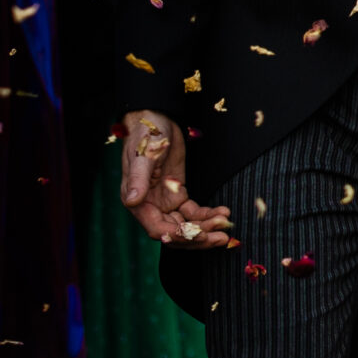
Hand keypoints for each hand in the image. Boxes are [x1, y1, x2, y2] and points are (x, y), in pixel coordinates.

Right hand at [119, 110, 232, 245]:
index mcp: (138, 201)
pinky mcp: (177, 194)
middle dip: (198, 238)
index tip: (199, 236)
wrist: (158, 119)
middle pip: (175, 233)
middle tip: (220, 237)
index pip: (158, 229)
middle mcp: (150, 206)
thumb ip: (138, 178)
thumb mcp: (143, 154)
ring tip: (226, 226)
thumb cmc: (146, 134)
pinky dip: (208, 215)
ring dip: (206, 229)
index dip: (178, 236)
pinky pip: (194, 212)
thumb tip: (132, 200)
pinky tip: (223, 212)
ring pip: (187, 225)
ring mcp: (165, 202)